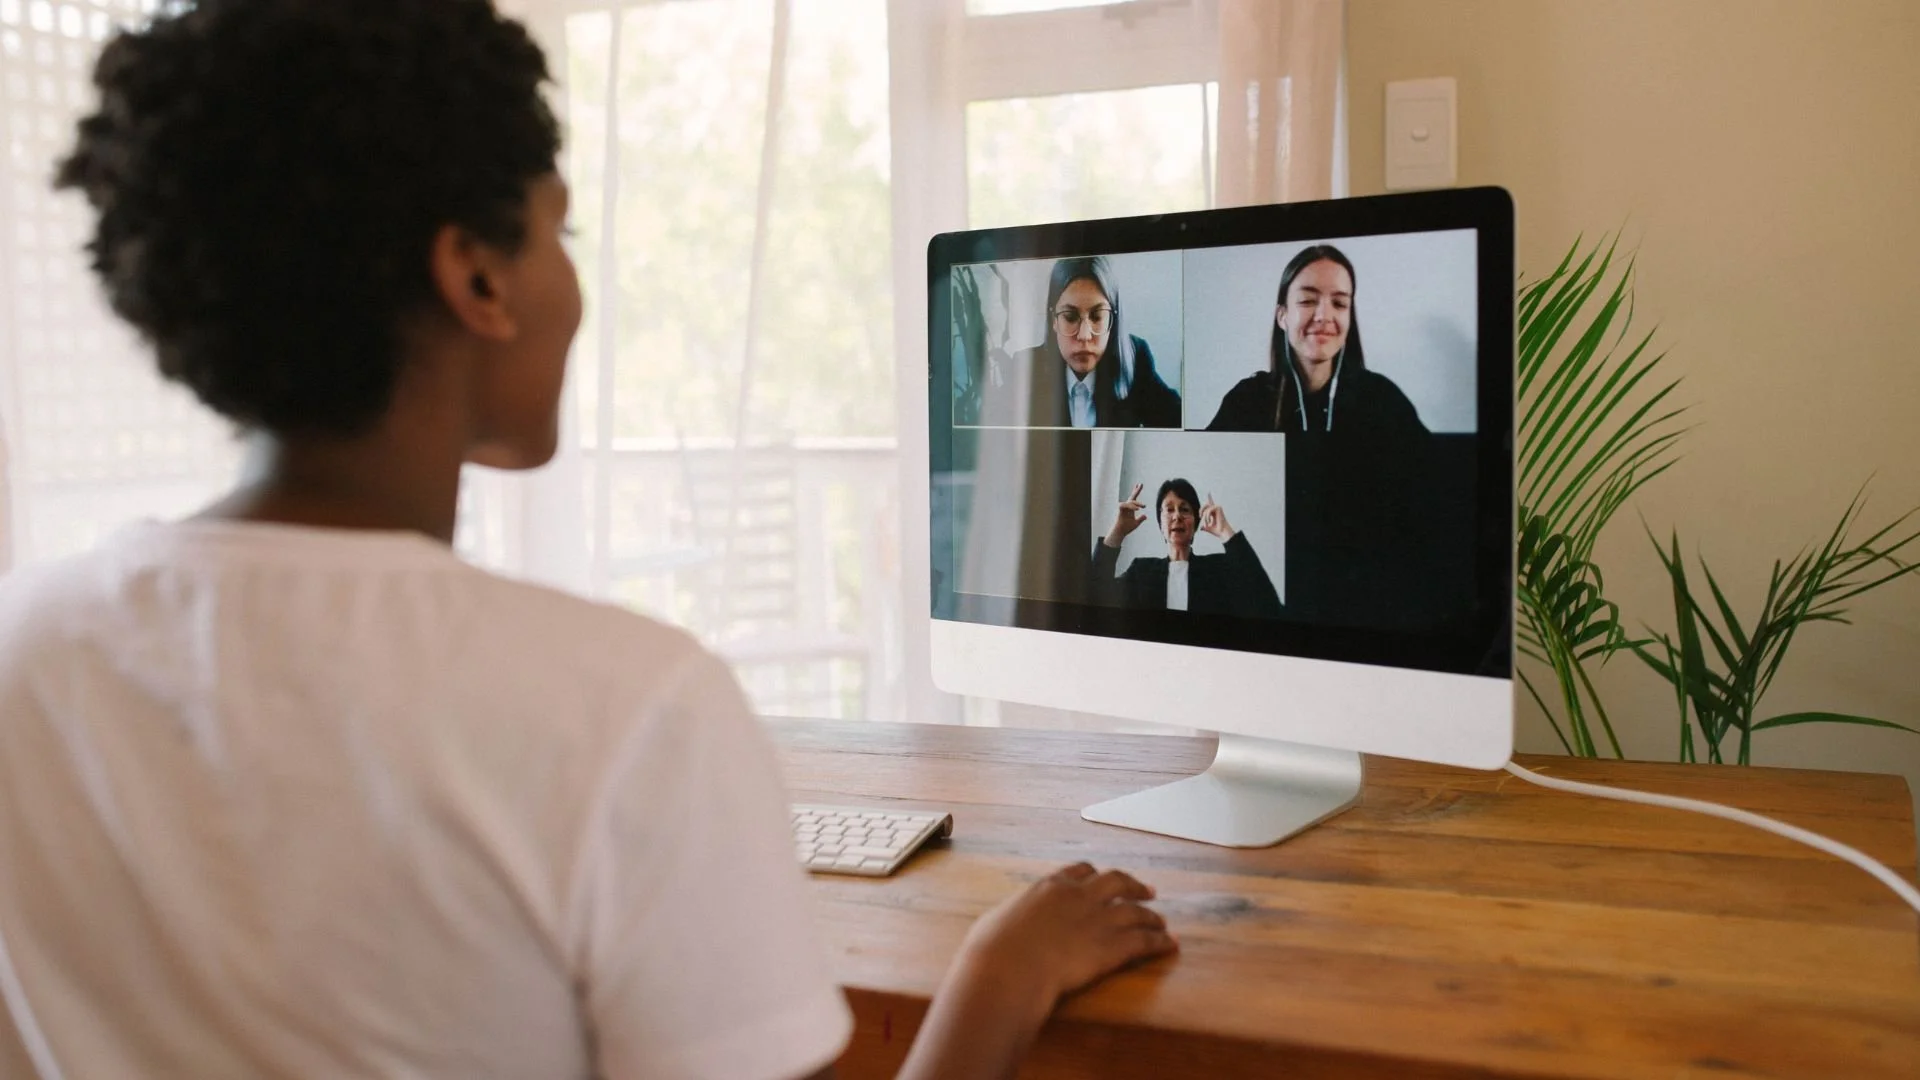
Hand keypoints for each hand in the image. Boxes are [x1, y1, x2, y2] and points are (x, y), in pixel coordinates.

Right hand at [956, 863, 1177, 1008]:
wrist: (1010, 968)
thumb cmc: (993, 950)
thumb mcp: (996, 922)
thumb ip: (1010, 918)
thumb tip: (1001, 926)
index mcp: (1050, 886)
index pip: (1081, 871)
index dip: (1096, 874)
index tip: (1103, 876)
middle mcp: (1079, 896)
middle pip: (1116, 881)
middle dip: (1134, 885)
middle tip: (1148, 891)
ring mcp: (1098, 920)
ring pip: (1136, 911)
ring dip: (1152, 916)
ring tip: (1162, 922)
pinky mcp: (1112, 946)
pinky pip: (1144, 941)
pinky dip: (1160, 942)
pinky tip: (1169, 944)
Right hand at [1105, 482, 1146, 547]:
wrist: (1121, 531)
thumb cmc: (1127, 528)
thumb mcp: (1136, 523)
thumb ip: (1140, 519)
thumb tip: (1145, 516)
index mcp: (1130, 508)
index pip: (1134, 499)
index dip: (1136, 491)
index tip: (1139, 485)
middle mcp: (1127, 506)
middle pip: (1132, 497)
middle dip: (1136, 490)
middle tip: (1140, 484)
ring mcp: (1123, 507)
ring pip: (1131, 502)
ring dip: (1138, 503)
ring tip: (1144, 506)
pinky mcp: (1120, 509)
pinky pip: (1127, 505)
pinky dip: (1132, 507)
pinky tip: (1138, 509)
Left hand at [1199, 492, 1236, 541]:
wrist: (1223, 533)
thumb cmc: (1217, 531)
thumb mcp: (1208, 528)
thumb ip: (1204, 526)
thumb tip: (1200, 528)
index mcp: (1214, 512)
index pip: (1211, 503)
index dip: (1209, 497)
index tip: (1208, 492)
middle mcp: (1216, 509)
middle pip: (1205, 505)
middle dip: (1201, 510)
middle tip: (1200, 516)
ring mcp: (1217, 508)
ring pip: (1206, 509)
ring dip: (1205, 517)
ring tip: (1207, 524)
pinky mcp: (1218, 508)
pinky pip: (1208, 510)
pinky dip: (1207, 517)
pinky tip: (1209, 522)